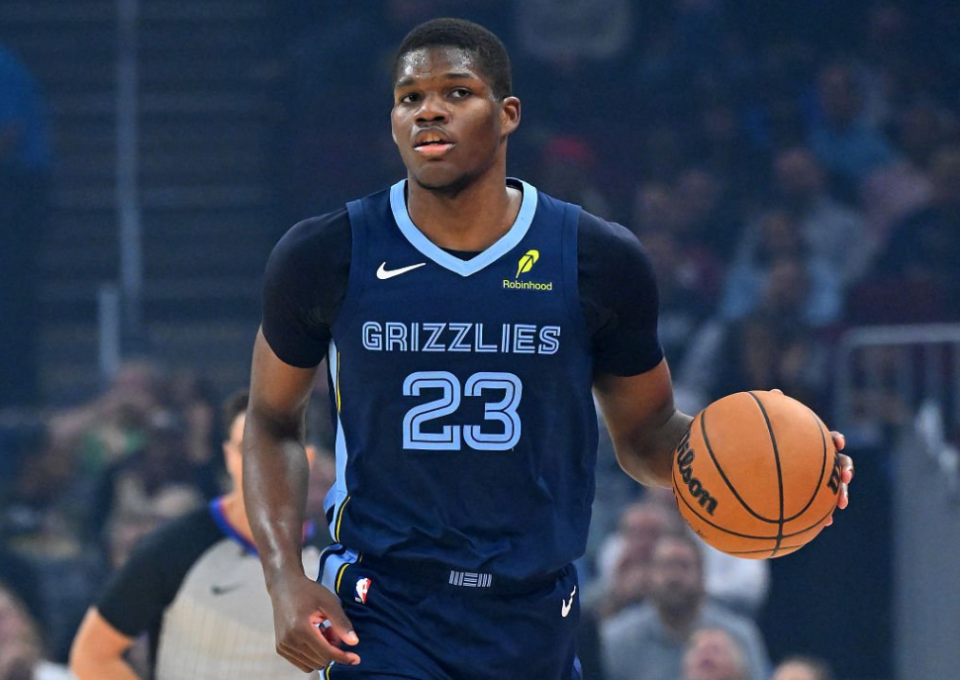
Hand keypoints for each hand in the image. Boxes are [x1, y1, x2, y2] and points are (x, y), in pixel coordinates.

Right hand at [268, 572, 359, 671]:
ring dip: (323, 653)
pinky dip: (313, 655)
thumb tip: (353, 643)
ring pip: (312, 664)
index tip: (356, 659)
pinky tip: (315, 638)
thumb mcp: (329, 602)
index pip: (326, 652)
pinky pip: (303, 663)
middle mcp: (289, 641)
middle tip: (333, 630)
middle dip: (333, 649)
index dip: (343, 657)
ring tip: (323, 632)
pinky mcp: (281, 648)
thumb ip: (341, 623)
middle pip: (320, 660)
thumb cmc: (308, 592)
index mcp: (301, 628)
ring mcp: (283, 646)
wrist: (284, 587)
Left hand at [767, 389, 853, 524]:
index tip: (837, 442)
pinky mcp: (808, 498)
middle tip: (845, 476)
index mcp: (809, 444)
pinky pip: (819, 507)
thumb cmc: (754, 445)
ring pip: (834, 487)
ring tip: (841, 504)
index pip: (828, 438)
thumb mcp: (757, 429)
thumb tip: (775, 391)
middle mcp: (816, 461)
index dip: (835, 439)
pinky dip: (823, 515)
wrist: (746, 471)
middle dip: (845, 469)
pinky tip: (824, 524)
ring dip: (841, 494)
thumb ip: (768, 411)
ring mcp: (814, 481)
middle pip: (839, 463)